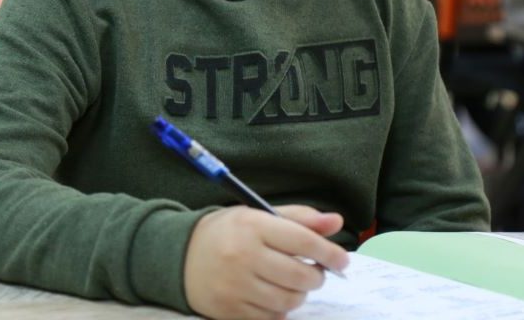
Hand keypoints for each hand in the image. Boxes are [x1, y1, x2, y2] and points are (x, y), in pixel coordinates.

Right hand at [184, 205, 347, 319]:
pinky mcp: (230, 310)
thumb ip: (300, 218)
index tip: (342, 259)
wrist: (181, 256)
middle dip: (316, 276)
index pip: (303, 241)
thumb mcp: (259, 215)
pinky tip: (272, 294)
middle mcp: (243, 255)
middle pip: (300, 276)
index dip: (329, 252)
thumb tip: (336, 221)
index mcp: (252, 226)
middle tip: (314, 271)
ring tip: (291, 282)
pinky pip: (272, 317)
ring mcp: (236, 286)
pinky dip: (280, 309)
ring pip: (289, 300)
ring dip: (299, 293)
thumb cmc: (228, 232)